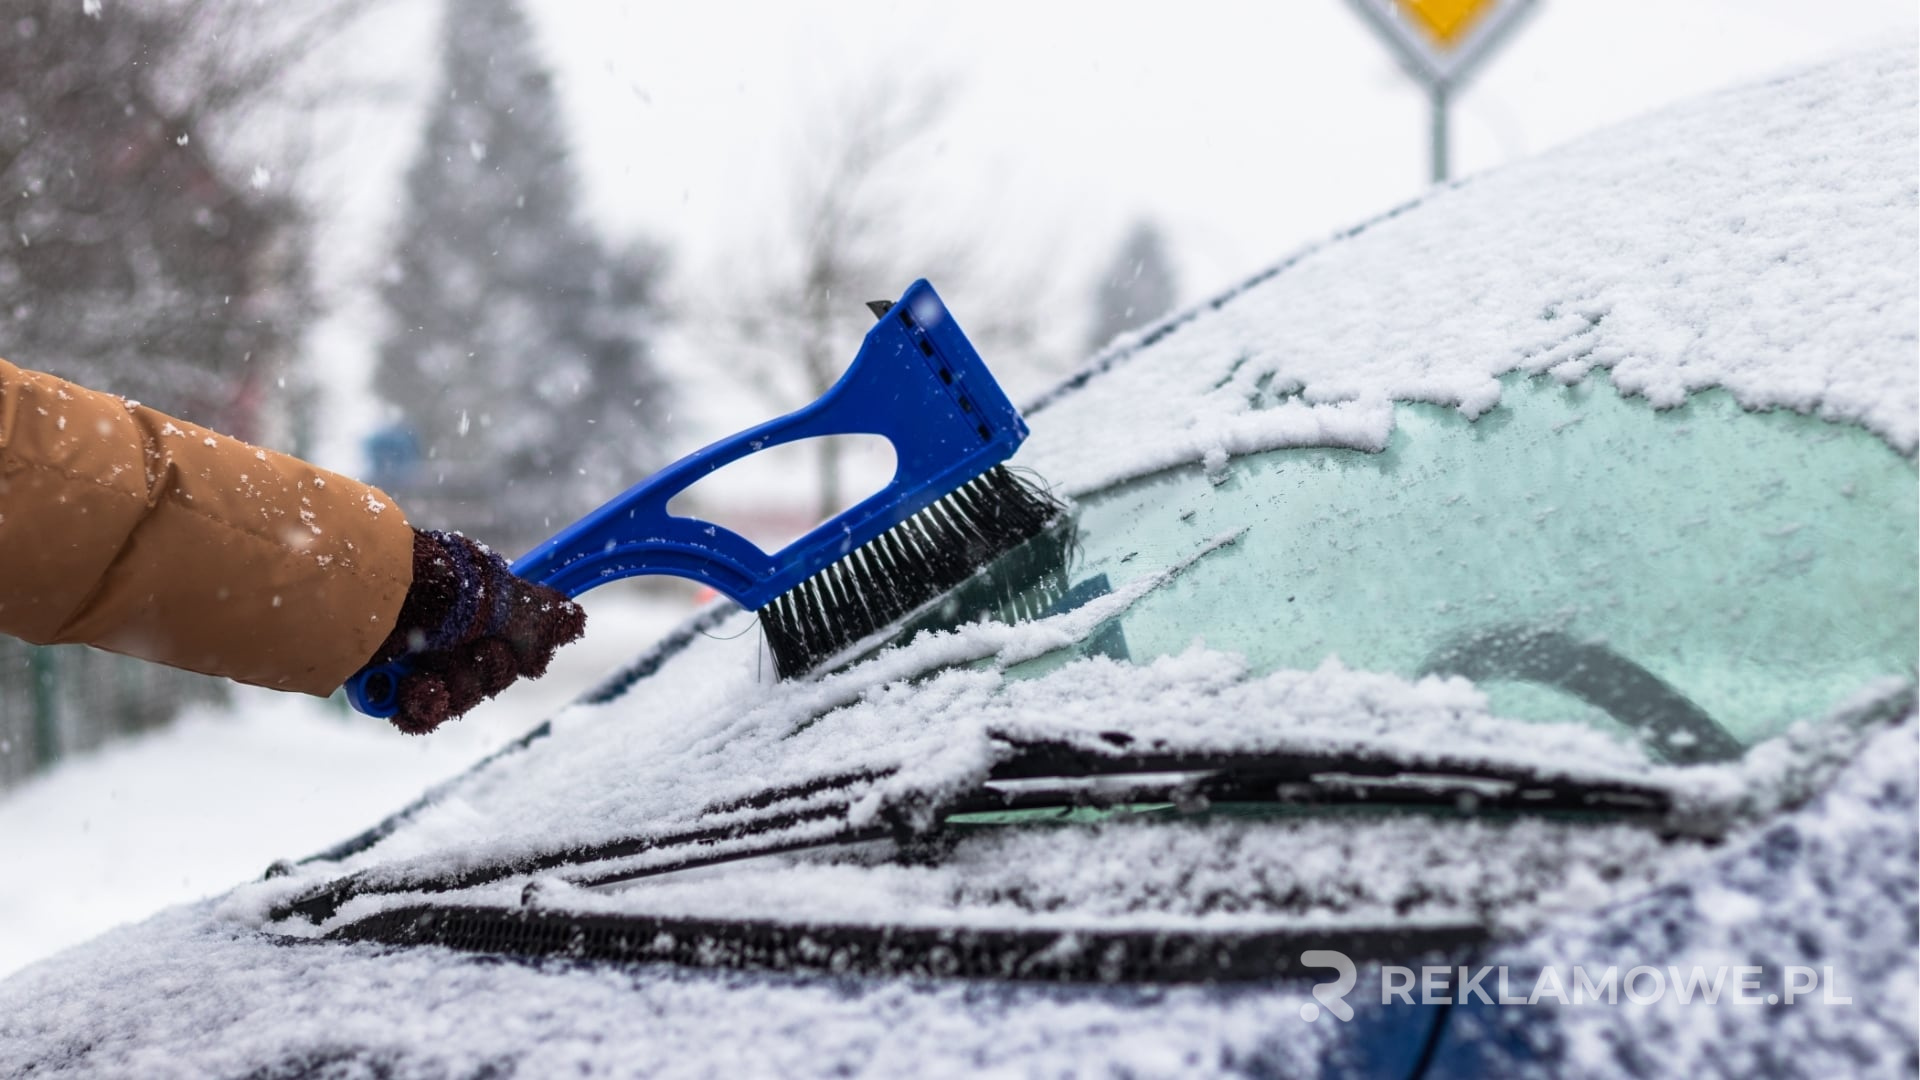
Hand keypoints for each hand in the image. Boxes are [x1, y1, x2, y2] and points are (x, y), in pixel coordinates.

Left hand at [362, 529, 585, 733]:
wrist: (362, 603)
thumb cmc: (428, 585)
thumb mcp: (492, 593)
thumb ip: (537, 614)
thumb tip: (577, 622)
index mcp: (469, 600)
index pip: (513, 639)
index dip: (519, 651)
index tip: (529, 655)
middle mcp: (444, 626)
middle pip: (491, 674)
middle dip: (486, 670)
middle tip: (474, 651)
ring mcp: (414, 655)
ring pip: (459, 697)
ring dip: (453, 688)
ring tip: (432, 673)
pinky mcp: (386, 683)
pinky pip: (421, 715)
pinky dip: (422, 707)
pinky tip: (414, 690)